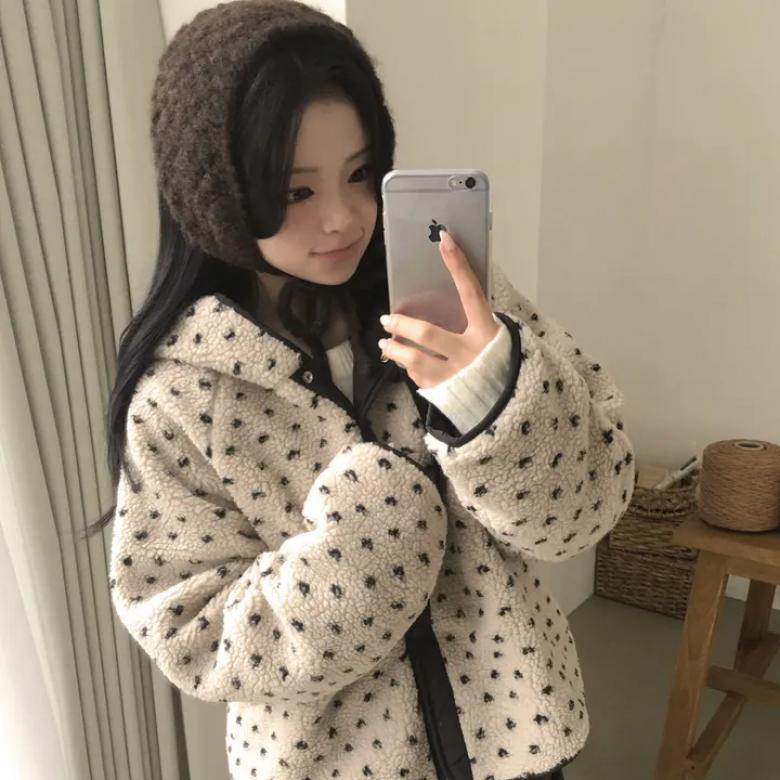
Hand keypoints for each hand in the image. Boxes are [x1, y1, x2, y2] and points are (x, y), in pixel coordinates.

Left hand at [378, 229, 499, 389]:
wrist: (509, 404)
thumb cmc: (499, 363)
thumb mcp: (494, 338)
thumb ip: (473, 321)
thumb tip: (446, 299)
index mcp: (488, 332)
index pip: (471, 292)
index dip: (458, 266)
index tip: (444, 240)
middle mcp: (471, 353)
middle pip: (427, 333)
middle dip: (402, 324)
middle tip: (387, 319)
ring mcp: (457, 375)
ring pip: (414, 360)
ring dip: (395, 350)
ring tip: (385, 343)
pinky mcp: (446, 393)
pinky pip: (419, 378)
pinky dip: (410, 370)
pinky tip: (407, 364)